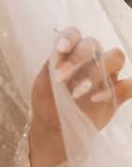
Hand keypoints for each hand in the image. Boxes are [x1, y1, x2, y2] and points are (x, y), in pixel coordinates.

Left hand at [29, 26, 131, 164]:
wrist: (54, 132)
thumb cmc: (47, 104)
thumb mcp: (42, 86)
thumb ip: (51, 67)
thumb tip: (60, 52)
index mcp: (70, 53)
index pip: (73, 34)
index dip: (69, 37)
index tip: (61, 49)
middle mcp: (90, 59)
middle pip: (94, 44)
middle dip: (78, 58)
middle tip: (62, 79)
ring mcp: (106, 75)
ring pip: (115, 57)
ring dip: (98, 70)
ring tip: (80, 92)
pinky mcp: (118, 94)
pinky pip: (130, 84)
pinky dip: (121, 87)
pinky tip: (98, 99)